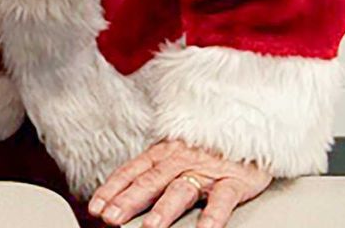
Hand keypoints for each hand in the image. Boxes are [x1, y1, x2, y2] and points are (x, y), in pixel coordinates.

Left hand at [88, 140, 271, 227]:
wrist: (249, 127)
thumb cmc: (207, 146)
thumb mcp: (174, 152)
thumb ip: (152, 171)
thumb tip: (122, 194)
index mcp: (162, 153)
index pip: (131, 172)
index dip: (112, 190)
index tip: (95, 208)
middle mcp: (180, 160)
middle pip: (149, 181)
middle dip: (128, 201)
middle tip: (111, 218)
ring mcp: (206, 170)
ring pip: (181, 190)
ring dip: (163, 209)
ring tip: (150, 227)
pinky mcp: (234, 180)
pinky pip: (223, 199)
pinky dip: (213, 215)